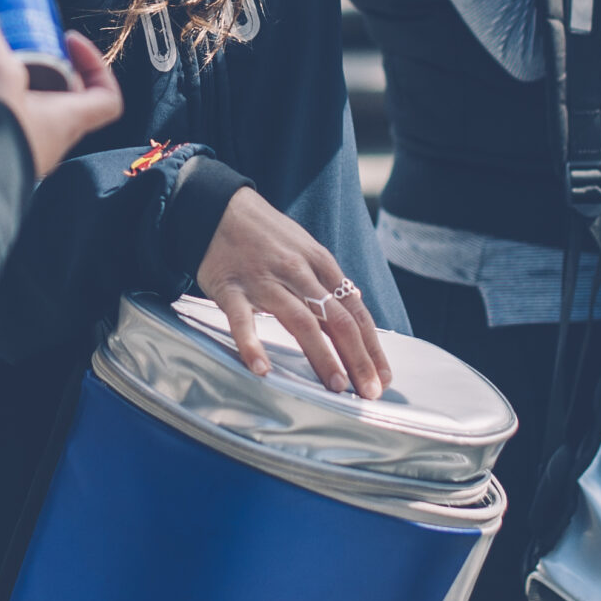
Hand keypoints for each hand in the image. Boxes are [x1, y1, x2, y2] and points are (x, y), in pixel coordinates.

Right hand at [0, 0, 121, 178]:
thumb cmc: (1, 135)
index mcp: (67, 118)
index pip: (104, 97)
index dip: (95, 65)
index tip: (69, 41)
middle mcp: (44, 130)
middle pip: (41, 85)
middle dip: (16, 53)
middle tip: (2, 32)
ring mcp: (12, 137)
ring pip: (1, 93)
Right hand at [196, 189, 389, 399]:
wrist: (217, 206)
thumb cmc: (265, 233)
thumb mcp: (306, 249)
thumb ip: (328, 283)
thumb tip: (357, 312)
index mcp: (320, 264)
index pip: (355, 312)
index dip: (372, 348)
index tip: (383, 379)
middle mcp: (298, 272)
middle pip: (336, 320)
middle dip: (358, 359)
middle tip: (369, 393)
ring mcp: (264, 281)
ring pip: (300, 321)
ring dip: (322, 356)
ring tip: (337, 387)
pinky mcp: (230, 289)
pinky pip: (243, 320)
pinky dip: (252, 344)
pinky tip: (262, 369)